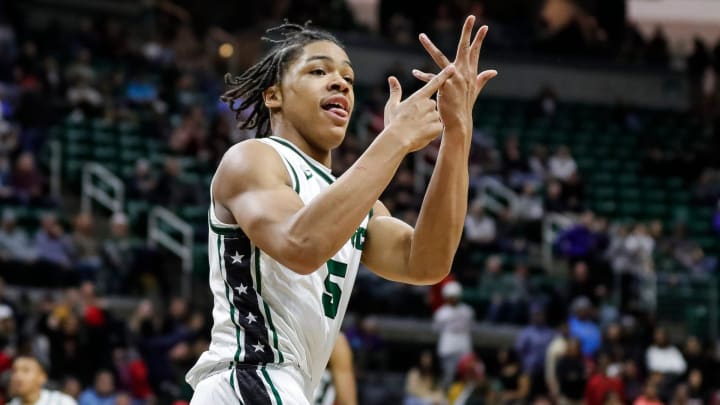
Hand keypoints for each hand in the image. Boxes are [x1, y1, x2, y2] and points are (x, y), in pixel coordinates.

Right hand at [383, 64, 454, 152]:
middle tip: (414, 121)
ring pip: (435, 117)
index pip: (434, 83)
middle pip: (432, 105)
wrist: (398, 140)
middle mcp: (428, 104)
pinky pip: (438, 128)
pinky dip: (432, 131)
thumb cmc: (394, 123)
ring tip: (417, 129)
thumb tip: (392, 78)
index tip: (452, 67)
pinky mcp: (438, 127)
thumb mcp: (392, 106)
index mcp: (418, 97)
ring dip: (429, 122)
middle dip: (426, 112)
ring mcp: (433, 115)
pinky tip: (422, 134)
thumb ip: (395, 91)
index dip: (445, 75)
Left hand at [412, 16, 497, 132]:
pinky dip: (422, 76)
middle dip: (467, 32)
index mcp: (470, 72)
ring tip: (421, 36)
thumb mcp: (475, 90)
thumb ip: (482, 78)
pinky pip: (431, 77)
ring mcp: (454, 78)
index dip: (479, 38)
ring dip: (429, 46)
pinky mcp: (445, 86)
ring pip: (440, 57)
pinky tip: (414, 73)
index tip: (484, 26)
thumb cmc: (465, 106)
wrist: (459, 121)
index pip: (475, 51)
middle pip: (465, 48)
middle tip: (470, 17)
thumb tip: (493, 71)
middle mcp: (464, 73)